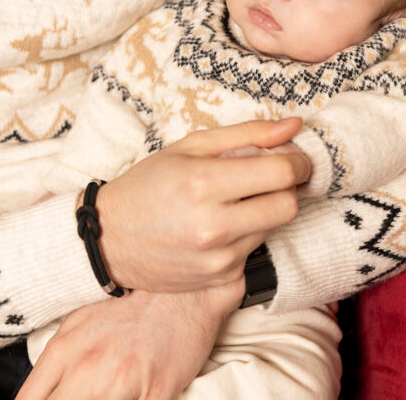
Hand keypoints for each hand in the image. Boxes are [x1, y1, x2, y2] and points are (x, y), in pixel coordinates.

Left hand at [16, 281, 243, 399]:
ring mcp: (122, 384)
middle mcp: (88, 368)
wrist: (185, 292)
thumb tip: (38, 395)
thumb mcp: (80, 323)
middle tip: (83, 396)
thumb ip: (56, 362)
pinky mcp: (156, 394)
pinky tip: (131, 395)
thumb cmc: (133, 305)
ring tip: (105, 393)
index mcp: (64, 351)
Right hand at [97, 118, 309, 291]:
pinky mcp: (220, 279)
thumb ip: (247, 134)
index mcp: (203, 183)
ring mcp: (218, 258)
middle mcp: (213, 225)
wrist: (108, 239)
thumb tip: (295, 126)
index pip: (281, 174)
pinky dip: (247, 234)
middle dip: (287, 187)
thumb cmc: (148, 185)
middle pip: (288, 206)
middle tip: (270, 177)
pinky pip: (255, 250)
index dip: (297, 162)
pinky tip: (222, 225)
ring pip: (274, 228)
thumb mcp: (190, 147)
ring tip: (234, 201)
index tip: (293, 158)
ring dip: (265, 210)